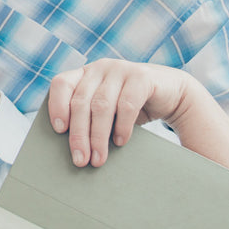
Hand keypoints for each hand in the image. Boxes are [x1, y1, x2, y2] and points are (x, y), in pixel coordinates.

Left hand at [47, 59, 190, 166]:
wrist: (171, 94)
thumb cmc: (130, 107)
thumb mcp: (106, 110)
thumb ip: (88, 118)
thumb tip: (72, 151)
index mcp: (85, 74)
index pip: (61, 84)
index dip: (57, 105)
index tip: (58, 130)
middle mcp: (100, 68)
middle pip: (81, 102)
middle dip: (79, 135)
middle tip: (80, 160)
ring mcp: (121, 69)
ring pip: (101, 105)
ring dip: (98, 136)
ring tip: (98, 159)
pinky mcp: (142, 77)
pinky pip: (126, 104)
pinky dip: (122, 127)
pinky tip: (120, 142)